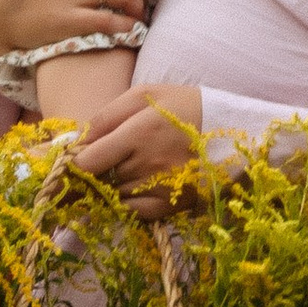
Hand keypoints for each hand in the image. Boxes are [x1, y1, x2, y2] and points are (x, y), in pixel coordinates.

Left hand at [73, 83, 207, 206]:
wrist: (232, 131)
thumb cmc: (184, 107)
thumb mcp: (145, 95)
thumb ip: (108, 115)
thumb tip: (79, 141)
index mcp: (138, 133)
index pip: (88, 161)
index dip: (75, 162)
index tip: (78, 158)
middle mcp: (146, 165)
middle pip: (99, 179)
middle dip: (96, 171)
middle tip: (106, 159)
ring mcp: (158, 188)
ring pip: (114, 194)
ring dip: (113, 184)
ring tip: (131, 166)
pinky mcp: (170, 205)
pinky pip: (132, 211)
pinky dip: (127, 201)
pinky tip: (137, 185)